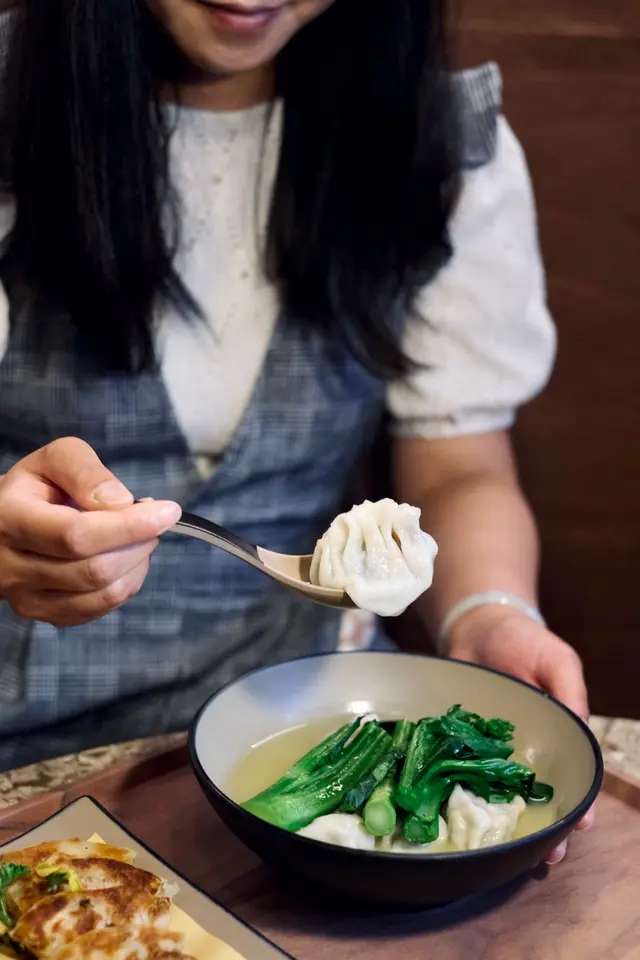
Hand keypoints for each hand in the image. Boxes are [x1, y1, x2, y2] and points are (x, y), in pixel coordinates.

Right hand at [0, 438, 181, 626]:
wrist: (3, 523)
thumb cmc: (36, 487)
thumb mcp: (54, 460)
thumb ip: (86, 472)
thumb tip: (120, 503)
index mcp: (10, 518)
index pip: (76, 536)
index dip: (129, 526)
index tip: (168, 511)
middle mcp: (12, 565)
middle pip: (94, 569)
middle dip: (139, 543)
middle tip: (154, 521)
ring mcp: (26, 597)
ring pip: (101, 594)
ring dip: (137, 565)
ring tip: (141, 538)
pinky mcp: (43, 614)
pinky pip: (99, 609)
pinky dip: (126, 584)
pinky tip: (127, 560)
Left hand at [446, 606, 594, 863]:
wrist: (477, 623)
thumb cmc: (524, 640)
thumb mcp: (557, 661)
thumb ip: (570, 694)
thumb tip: (582, 731)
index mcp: (556, 732)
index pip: (572, 776)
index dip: (578, 804)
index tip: (577, 830)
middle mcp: (526, 748)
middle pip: (539, 795)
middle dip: (544, 826)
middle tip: (543, 857)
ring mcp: (491, 748)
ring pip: (499, 792)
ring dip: (504, 820)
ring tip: (507, 848)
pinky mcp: (459, 741)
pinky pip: (460, 770)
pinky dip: (461, 792)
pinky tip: (457, 814)